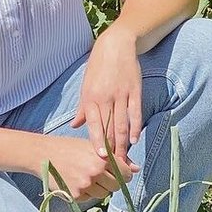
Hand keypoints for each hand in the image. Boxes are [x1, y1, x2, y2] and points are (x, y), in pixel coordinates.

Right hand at [38, 137, 129, 202]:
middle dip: (113, 182)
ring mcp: (85, 186)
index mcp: (102, 159)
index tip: (119, 172)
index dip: (124, 174)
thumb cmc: (70, 147)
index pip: (125, 174)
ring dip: (100, 188)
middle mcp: (95, 173)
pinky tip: (78, 181)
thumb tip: (136, 168)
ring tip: (88, 177)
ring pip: (103, 194)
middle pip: (116, 187)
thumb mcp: (94, 146)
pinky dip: (87, 192)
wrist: (43, 154)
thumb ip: (117, 158)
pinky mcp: (75, 195)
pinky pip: (89, 198)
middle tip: (103, 175)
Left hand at [69, 28, 143, 174]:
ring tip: (124, 158)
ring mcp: (121, 94)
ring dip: (123, 143)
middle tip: (113, 166)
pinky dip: (135, 127)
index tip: (99, 158)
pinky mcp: (135, 91)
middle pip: (109, 128)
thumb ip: (82, 108)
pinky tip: (135, 140)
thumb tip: (75, 126)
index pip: (94, 125)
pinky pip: (135, 113)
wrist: (116, 45)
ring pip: (122, 123)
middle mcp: (106, 97)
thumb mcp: (86, 85)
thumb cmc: (98, 66)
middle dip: (111, 148)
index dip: (97, 142)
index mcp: (91, 97)